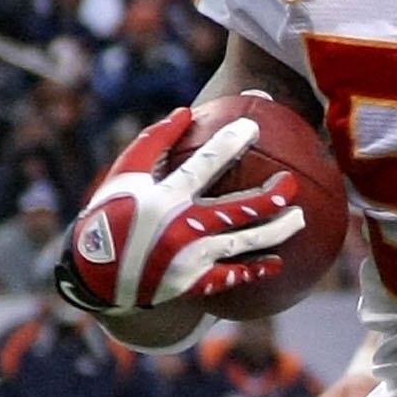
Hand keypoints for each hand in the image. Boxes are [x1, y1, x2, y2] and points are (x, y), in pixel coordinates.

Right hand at [56, 103, 306, 315]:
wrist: (95, 274)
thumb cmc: (112, 212)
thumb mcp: (125, 174)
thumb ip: (155, 141)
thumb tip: (186, 111)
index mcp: (163, 199)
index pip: (203, 166)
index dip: (229, 143)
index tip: (252, 126)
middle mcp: (180, 229)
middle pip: (236, 211)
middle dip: (270, 197)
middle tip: (292, 183)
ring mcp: (189, 260)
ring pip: (243, 245)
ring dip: (276, 232)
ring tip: (300, 218)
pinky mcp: (192, 284)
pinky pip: (230, 278)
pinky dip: (254, 271)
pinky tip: (277, 263)